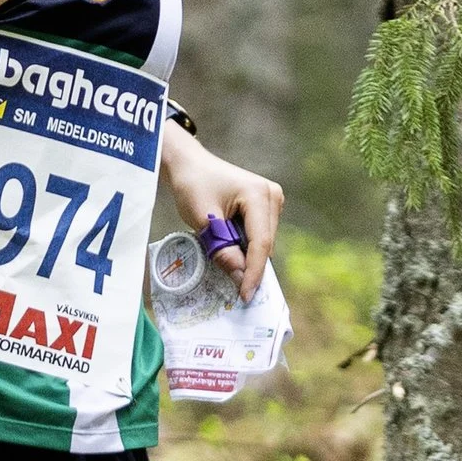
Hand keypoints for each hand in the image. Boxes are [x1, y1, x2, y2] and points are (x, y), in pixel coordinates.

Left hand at [161, 134, 284, 302]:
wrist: (189, 164)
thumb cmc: (193, 186)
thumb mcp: (204, 222)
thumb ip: (224, 250)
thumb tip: (240, 279)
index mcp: (258, 195)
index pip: (261, 242)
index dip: (253, 272)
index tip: (245, 295)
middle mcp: (272, 195)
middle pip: (265, 243)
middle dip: (249, 264)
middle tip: (233, 287)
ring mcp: (272, 198)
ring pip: (263, 241)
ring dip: (246, 253)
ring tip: (224, 256)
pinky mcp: (266, 204)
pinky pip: (259, 233)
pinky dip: (245, 244)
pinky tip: (230, 246)